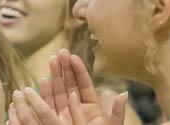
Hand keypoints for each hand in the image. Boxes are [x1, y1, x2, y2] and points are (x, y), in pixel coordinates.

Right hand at [9, 51, 126, 124]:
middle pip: (70, 85)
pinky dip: (46, 92)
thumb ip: (117, 112)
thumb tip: (124, 94)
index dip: (79, 71)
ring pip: (58, 91)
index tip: (73, 56)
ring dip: (54, 75)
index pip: (85, 85)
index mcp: (92, 109)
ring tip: (52, 60)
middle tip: (60, 52)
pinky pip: (49, 105)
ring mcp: (65, 115)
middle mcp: (77, 110)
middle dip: (64, 68)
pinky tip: (44, 80)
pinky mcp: (54, 121)